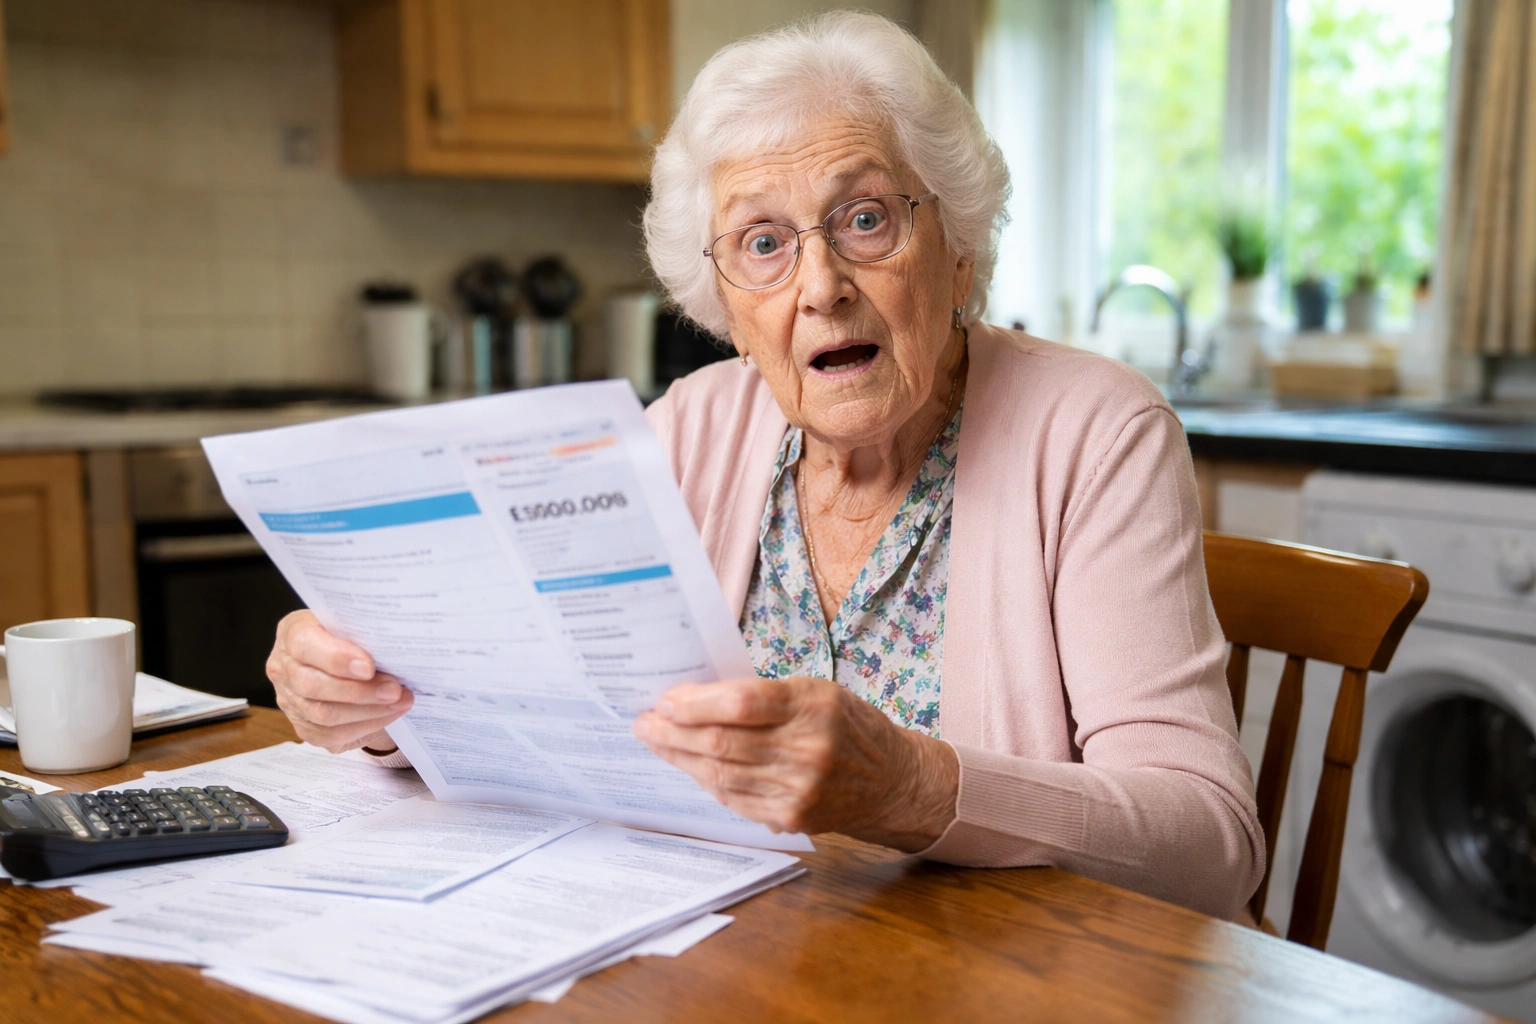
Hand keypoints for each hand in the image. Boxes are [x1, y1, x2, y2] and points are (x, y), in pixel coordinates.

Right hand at [265, 610, 413, 753]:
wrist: (347, 659)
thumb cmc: (351, 636)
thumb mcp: (353, 623)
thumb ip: (362, 633)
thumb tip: (391, 650)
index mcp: (292, 632)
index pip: (304, 644)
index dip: (336, 658)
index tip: (369, 667)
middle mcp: (283, 667)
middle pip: (312, 685)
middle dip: (359, 691)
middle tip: (394, 689)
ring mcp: (290, 700)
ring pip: (323, 715)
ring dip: (367, 711)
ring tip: (398, 702)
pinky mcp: (303, 726)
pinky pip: (330, 735)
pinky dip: (364, 727)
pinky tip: (388, 715)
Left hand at [631, 676, 957, 850]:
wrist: (890, 781)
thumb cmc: (847, 725)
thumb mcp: (815, 692)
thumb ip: (762, 696)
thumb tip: (695, 699)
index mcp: (814, 706)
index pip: (741, 702)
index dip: (696, 702)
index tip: (666, 699)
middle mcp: (807, 749)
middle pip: (722, 742)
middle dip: (673, 732)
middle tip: (643, 723)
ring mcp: (798, 789)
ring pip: (720, 773)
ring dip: (679, 758)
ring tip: (655, 743)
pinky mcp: (790, 817)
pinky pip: (733, 798)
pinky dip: (706, 781)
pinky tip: (689, 766)